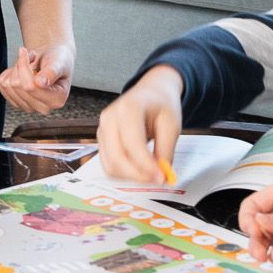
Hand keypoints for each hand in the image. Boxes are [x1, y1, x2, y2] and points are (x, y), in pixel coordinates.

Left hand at [0, 42, 73, 114]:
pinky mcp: (16, 103)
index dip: (24, 66)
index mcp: (57, 100)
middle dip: (21, 65)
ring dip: (15, 68)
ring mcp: (28, 107)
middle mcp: (43, 108)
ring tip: (29, 63)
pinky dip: (9, 73)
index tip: (28, 51)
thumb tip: (41, 83)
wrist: (53, 60)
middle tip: (31, 56)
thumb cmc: (58, 60)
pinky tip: (21, 71)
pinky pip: (2, 85)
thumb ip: (52, 72)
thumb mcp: (59, 62)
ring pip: (8, 85)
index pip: (31, 86)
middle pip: (18, 86)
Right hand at [97, 67, 182, 182]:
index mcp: (128, 108)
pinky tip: (139, 171)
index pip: (133, 144)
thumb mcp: (171, 125)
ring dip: (131, 176)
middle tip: (156, 180)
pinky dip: (124, 173)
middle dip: (137, 174)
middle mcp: (110, 118)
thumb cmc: (160, 105)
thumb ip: (166, 150)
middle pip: (117, 157)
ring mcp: (102, 129)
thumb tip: (161, 174)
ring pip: (110, 165)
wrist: (151, 93)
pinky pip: (108, 164)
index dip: (146, 165)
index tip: (161, 177)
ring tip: (150, 175)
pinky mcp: (102, 140)